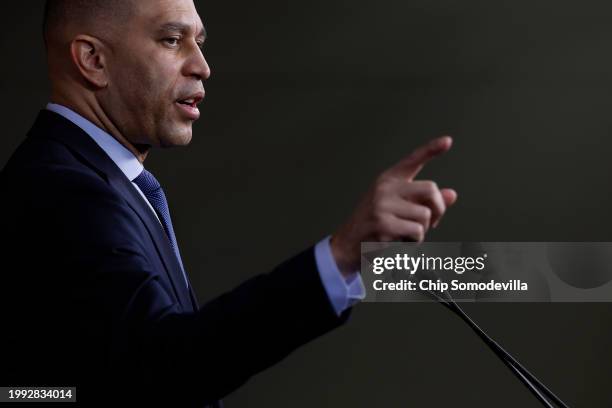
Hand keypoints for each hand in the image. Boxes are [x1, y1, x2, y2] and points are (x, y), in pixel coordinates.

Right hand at [330, 136, 457, 276]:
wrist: (347, 244)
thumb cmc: (376, 226)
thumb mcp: (399, 209)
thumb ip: (424, 201)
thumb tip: (451, 194)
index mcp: (388, 180)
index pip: (413, 160)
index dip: (431, 150)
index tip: (448, 141)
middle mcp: (384, 188)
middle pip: (430, 189)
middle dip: (438, 209)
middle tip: (432, 223)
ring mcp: (382, 205)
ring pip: (425, 215)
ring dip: (422, 231)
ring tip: (405, 235)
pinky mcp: (383, 224)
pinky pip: (416, 232)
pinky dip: (414, 242)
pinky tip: (399, 243)